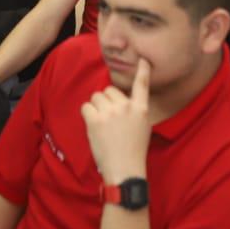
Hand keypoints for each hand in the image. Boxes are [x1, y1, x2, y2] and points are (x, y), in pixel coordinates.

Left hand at [81, 58, 151, 183]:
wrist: (124, 168)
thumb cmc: (134, 150)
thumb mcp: (143, 126)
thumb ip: (135, 110)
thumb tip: (122, 101)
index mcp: (141, 108)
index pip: (142, 85)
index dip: (142, 71)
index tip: (142, 59)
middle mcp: (126, 106)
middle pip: (109, 90)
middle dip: (106, 101)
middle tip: (109, 119)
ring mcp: (110, 112)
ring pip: (96, 97)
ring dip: (96, 108)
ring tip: (102, 125)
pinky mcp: (95, 120)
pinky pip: (86, 107)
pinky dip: (87, 115)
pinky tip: (94, 127)